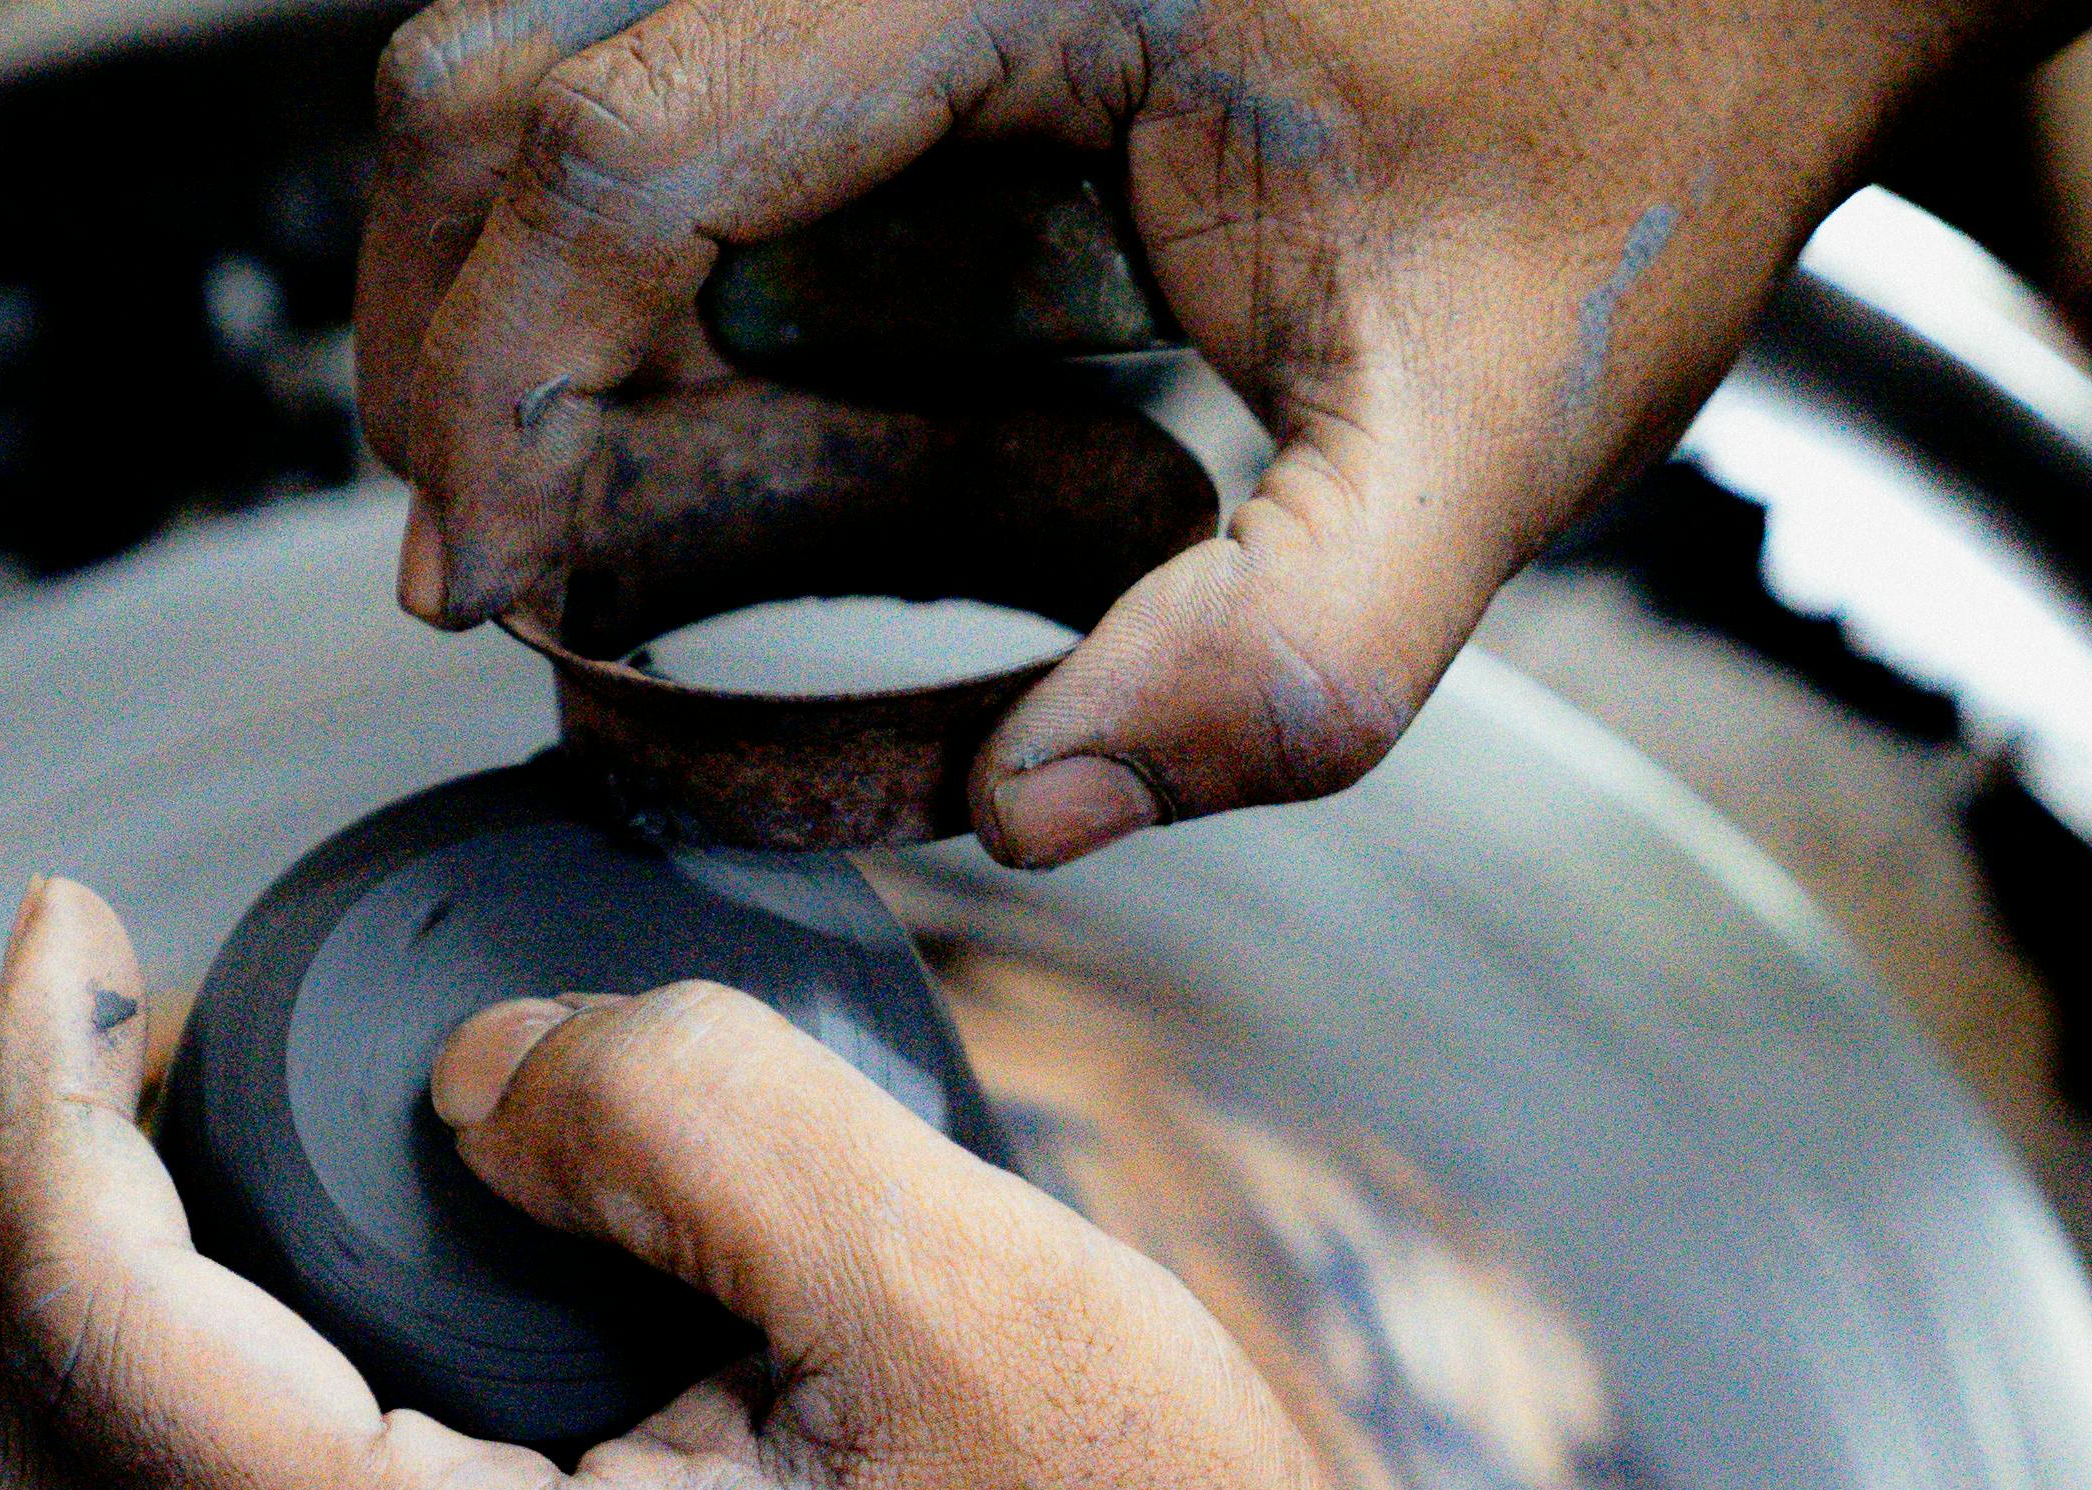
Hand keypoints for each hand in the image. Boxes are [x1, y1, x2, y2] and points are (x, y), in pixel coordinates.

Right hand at [354, 0, 2020, 862]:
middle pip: (499, 71)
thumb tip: (1032, 812)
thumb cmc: (1638, 138)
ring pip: (546, 51)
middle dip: (454, 345)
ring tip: (585, 511)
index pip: (614, 149)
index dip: (501, 391)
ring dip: (513, 291)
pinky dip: (624, 247)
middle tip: (503, 569)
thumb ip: (1282, 657)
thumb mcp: (1492, 434)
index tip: (495, 589)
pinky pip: (670, 76)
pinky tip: (694, 401)